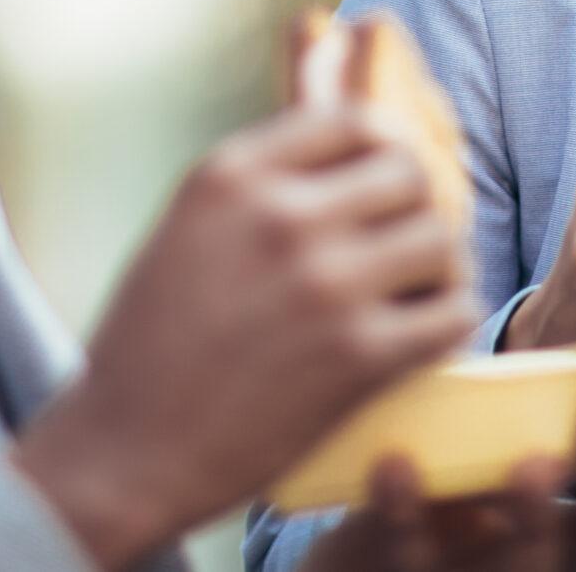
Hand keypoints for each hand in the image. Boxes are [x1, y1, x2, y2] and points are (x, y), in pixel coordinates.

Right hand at [13, 103, 475, 565]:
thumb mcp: (188, 227)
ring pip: (441, 240)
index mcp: (232, 173)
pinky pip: (452, 314)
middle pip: (409, 173)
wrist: (123, 453)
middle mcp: (281, 215)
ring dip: (441, 268)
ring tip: (421, 292)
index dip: (383, 153)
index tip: (382, 189)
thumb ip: (258, 181)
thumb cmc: (150, 343)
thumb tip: (340, 128)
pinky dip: (451, 324)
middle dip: (417, 209)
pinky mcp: (357, 356)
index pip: (354, 122)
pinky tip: (427, 338)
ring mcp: (324, 283)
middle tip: (407, 247)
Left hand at [302, 370, 575, 571]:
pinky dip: (404, 513)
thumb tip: (567, 329)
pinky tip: (395, 463)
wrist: (351, 570)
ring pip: (522, 567)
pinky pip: (407, 557)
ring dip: (534, 516)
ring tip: (534, 461)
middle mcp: (541, 564)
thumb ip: (529, 417)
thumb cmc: (438, 493)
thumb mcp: (495, 459)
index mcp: (573, 532)